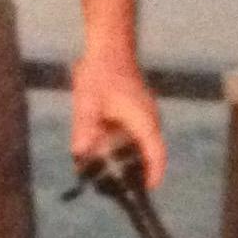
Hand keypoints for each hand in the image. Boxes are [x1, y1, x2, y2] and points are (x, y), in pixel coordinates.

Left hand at [70, 50, 166, 188]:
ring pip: (140, 143)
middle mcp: (149, 119)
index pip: (157, 153)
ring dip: (128, 158)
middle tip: (117, 187)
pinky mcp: (136, 110)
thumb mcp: (88, 101)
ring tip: (107, 172)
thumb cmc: (100, 72)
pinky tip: (103, 149)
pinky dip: (123, 145)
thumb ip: (85, 126)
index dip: (154, 174)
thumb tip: (81, 151)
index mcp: (144, 119)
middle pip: (149, 152)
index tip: (147, 190)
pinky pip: (134, 134)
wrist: (108, 48)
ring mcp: (144, 114)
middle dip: (136, 171)